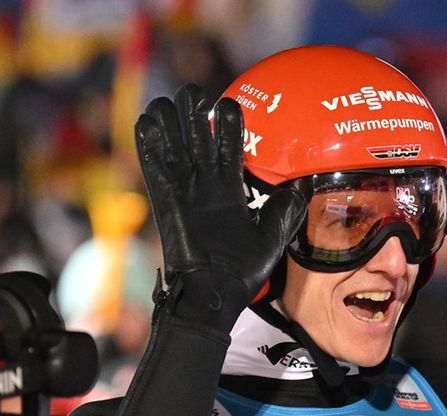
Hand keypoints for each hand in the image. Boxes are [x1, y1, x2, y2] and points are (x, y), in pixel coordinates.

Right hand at [136, 84, 304, 329]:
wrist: (216, 291)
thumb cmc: (243, 270)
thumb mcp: (271, 237)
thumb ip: (283, 212)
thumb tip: (297, 191)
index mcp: (230, 191)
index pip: (229, 149)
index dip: (229, 127)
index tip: (230, 104)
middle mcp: (205, 186)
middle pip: (198, 139)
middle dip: (196, 115)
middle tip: (194, 92)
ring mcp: (183, 190)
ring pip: (174, 146)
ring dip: (171, 122)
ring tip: (172, 98)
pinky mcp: (166, 199)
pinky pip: (154, 166)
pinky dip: (149, 143)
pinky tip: (148, 120)